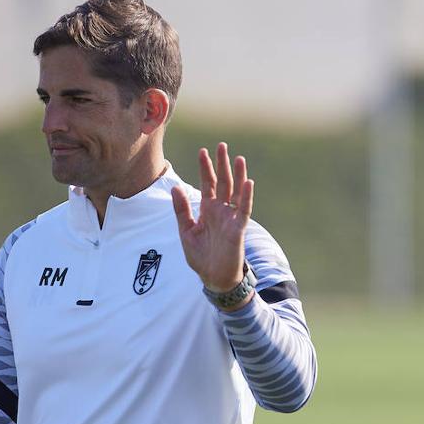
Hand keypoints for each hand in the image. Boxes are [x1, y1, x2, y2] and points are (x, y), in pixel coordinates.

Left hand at [170, 142, 253, 293]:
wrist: (213, 277)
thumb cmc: (200, 256)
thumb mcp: (186, 230)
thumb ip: (181, 210)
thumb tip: (175, 187)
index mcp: (208, 210)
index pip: (208, 184)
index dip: (206, 168)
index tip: (203, 151)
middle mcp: (221, 211)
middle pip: (223, 183)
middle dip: (222, 165)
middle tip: (222, 146)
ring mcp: (231, 218)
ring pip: (235, 192)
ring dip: (237, 175)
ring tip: (238, 158)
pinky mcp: (238, 229)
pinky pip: (243, 210)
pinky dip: (246, 196)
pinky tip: (248, 182)